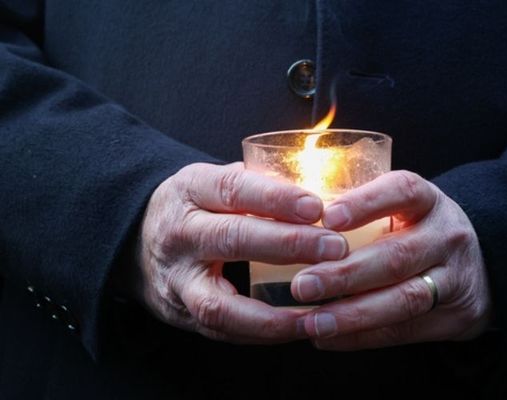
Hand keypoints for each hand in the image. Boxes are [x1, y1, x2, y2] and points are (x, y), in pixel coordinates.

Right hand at [131, 162, 347, 343]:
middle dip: (288, 245)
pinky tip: (301, 328)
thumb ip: (259, 184)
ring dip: (275, 314)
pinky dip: (265, 335)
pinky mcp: (182, 314)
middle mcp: (180, 235)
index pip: (233, 189)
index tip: (317, 207)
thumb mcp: (214, 182)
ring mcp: (178, 281)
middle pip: (232, 239)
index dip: (276, 198)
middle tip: (335, 248)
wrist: (135, 243)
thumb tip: (322, 189)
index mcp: (190, 190)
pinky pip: (224, 331)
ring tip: (320, 314)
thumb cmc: (195, 208)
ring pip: (221, 304)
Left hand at [291, 170, 490, 349]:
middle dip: (346, 274)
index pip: (402, 191)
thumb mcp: (403, 210)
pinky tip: (328, 338)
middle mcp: (446, 236)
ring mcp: (455, 279)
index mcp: (428, 201)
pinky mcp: (454, 318)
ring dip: (353, 314)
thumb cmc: (418, 232)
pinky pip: (405, 331)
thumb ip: (362, 212)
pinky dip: (362, 337)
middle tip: (303, 285)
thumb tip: (291, 222)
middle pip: (397, 256)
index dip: (365, 203)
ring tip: (314, 322)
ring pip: (404, 299)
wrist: (482, 267)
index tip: (327, 218)